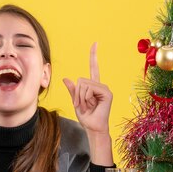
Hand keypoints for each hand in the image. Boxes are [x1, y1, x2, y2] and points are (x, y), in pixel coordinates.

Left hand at [63, 43, 112, 164]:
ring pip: (84, 84)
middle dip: (77, 94)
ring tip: (87, 107)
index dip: (93, 55)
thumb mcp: (76, 102)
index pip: (94, 67)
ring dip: (81, 98)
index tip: (95, 43)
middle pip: (81, 80)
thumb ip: (72, 90)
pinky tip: (92, 105)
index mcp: (93, 86)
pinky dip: (86, 98)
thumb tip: (65, 78)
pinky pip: (90, 89)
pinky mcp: (107, 93)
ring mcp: (104, 89)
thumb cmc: (86, 117)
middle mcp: (100, 85)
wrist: (93, 128)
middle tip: (82, 105)